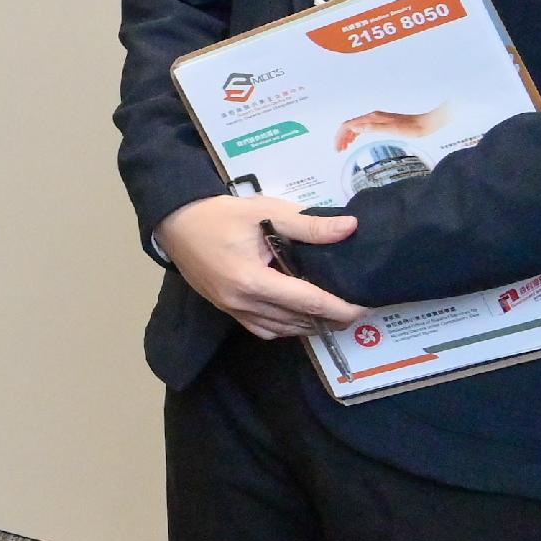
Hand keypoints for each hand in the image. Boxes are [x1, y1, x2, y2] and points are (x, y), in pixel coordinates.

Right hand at [154, 195, 366, 341]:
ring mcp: (233, 310)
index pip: (307, 301)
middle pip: (297, 320)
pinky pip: (263, 329)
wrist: (175, 222)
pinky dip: (285, 328)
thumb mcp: (265, 211)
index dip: (339, 308)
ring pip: (281, 329)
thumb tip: (350, 228)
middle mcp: (243, 303)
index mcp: (252, 280)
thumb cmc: (220, 214)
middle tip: (357, 310)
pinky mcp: (227, 310)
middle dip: (330, 319)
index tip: (365, 308)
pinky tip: (299, 318)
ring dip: (309, 325)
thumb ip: (309, 224)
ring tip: (334, 316)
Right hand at [332, 104, 450, 150]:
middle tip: (338, 150)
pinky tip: (355, 141)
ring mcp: (376, 119)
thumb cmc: (412, 128)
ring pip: (354, 127)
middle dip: (341, 137)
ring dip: (347, 136)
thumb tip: (357, 129)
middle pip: (349, 125)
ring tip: (343, 147)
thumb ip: (374, 128)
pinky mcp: (381, 123)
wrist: (425, 124)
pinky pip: (362, 128)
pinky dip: (355, 134)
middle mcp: (372, 117)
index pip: (349, 125)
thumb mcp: (393, 130)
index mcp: (373, 118)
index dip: (340, 137)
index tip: (337, 148)